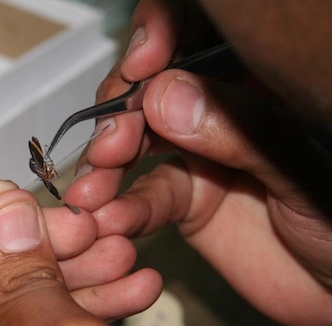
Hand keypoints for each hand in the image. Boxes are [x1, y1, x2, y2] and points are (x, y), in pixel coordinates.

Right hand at [66, 0, 331, 325]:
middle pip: (151, 85)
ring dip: (106, 159)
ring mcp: (196, 153)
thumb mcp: (306, 169)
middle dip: (122, 108)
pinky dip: (122, 208)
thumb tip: (164, 96)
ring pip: (135, 138)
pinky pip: (142, 196)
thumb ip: (242, 131)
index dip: (160, 34)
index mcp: (259, 81)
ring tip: (95, 184)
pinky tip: (111, 218)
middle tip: (114, 141)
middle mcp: (219, 110)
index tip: (142, 63)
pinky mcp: (182, 199)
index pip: (199, 30)